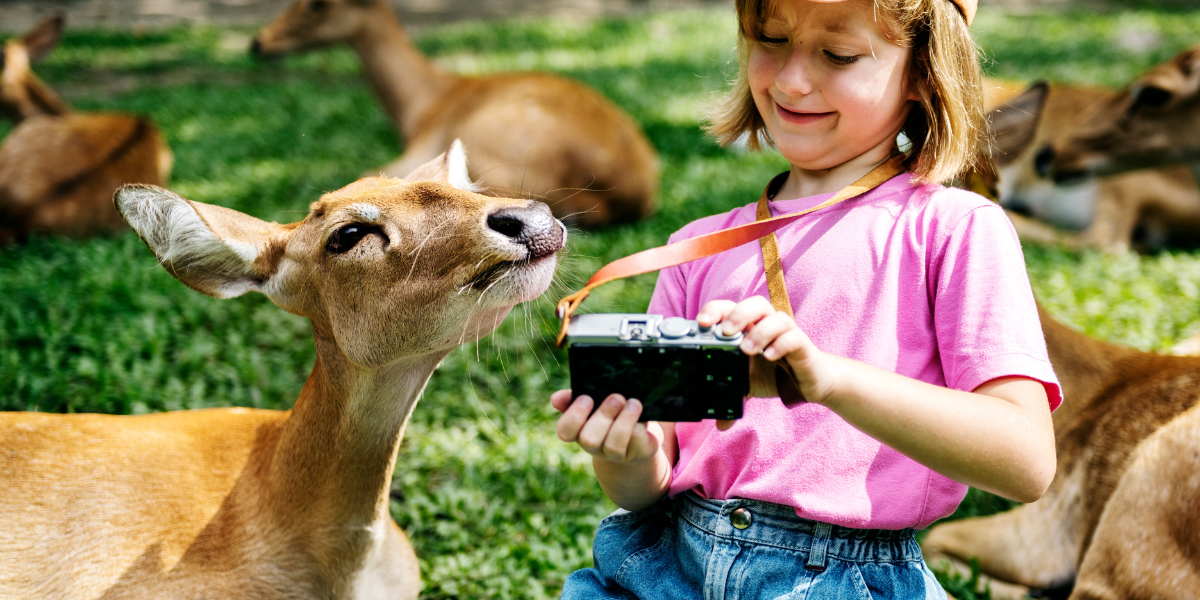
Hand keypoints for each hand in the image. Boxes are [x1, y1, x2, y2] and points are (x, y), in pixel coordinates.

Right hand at [551, 389, 662, 462]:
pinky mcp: (636, 453)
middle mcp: (594, 446)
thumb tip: (556, 398)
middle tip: (617, 397)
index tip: (586, 398)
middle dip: (603, 416)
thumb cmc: (610, 413)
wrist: (637, 432)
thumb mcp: (594, 403)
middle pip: (589, 440)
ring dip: (624, 421)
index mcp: (579, 431)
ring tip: (633, 403)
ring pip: (614, 445)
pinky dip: (639, 428)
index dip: (574, 416)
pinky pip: (636, 443)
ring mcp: (615, 454)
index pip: (565, 431)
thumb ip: (574, 398)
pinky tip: (642, 417)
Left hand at [697, 296, 839, 409]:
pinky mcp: (803, 345)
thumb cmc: (776, 375)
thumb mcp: (749, 385)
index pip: (731, 308)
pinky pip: (793, 337)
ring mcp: (786, 333)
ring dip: (759, 332)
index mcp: (749, 328)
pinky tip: (770, 356)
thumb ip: (733, 396)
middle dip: (738, 314)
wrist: (809, 383)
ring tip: (747, 350)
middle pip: (755, 304)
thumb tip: (719, 423)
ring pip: (776, 317)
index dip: (715, 310)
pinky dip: (781, 344)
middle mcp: (767, 325)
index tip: (702, 323)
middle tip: (725, 332)